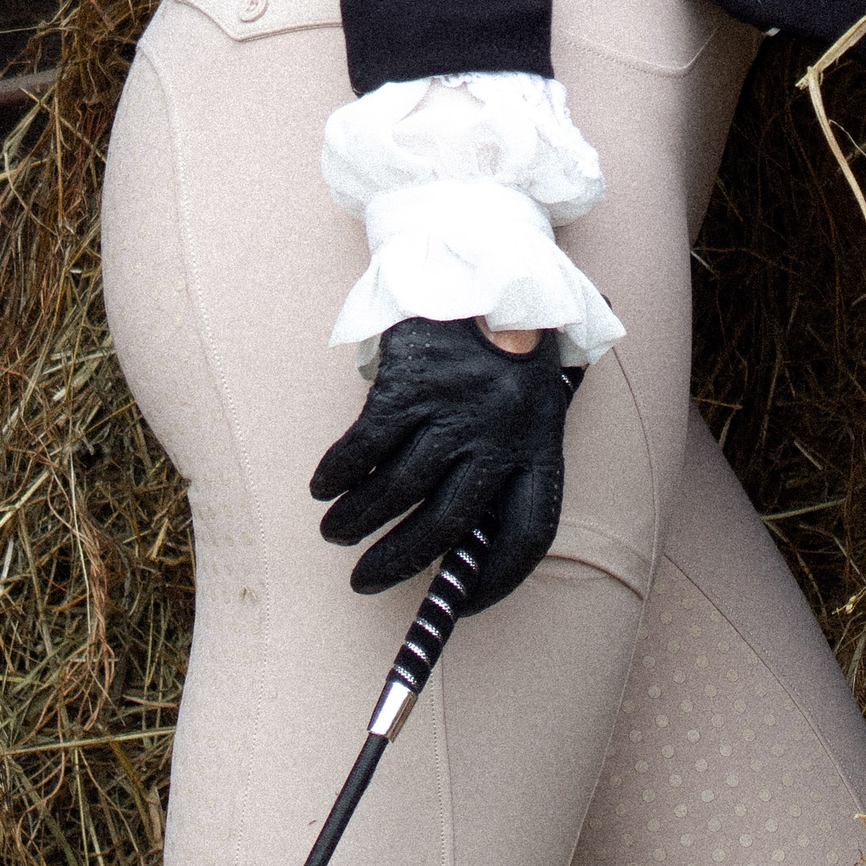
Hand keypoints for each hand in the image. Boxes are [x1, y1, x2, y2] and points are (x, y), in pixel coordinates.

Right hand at [310, 316, 568, 612]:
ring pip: (398, 487)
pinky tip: (325, 486)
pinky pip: (367, 443)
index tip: (459, 604)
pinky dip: (340, 473)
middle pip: (447, 522)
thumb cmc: (506, 348)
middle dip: (399, 561)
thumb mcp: (529, 404)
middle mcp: (500, 431)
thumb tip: (458, 545)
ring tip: (336, 532)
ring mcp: (454, 404)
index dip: (496, 582)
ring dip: (358, 521)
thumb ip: (505, 463)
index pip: (527, 536)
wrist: (486, 260)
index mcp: (540, 444)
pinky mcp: (412, 377)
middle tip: (365, 582)